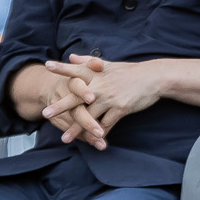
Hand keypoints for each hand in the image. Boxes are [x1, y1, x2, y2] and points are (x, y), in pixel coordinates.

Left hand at [40, 56, 169, 148]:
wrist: (153, 78)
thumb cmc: (130, 72)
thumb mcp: (109, 64)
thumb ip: (88, 61)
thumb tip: (71, 56)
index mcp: (97, 73)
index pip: (76, 70)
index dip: (62, 68)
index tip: (47, 65)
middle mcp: (101, 85)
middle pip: (77, 97)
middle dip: (60, 106)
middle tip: (45, 114)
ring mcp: (110, 98)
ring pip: (89, 116)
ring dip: (76, 129)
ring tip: (64, 139)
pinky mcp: (120, 109)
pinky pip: (106, 125)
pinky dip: (98, 134)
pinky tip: (91, 143)